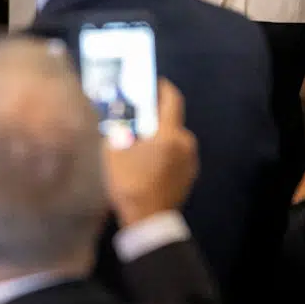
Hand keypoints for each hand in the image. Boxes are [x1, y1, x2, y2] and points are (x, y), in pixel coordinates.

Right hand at [103, 80, 198, 225]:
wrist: (147, 221)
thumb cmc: (130, 183)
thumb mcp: (114, 152)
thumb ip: (119, 128)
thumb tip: (118, 114)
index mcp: (170, 134)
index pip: (172, 99)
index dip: (162, 87)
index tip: (152, 82)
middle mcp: (186, 143)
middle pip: (171, 120)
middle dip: (155, 116)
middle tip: (136, 118)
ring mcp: (191, 159)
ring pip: (174, 138)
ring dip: (160, 135)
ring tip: (139, 143)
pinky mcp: (190, 173)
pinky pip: (177, 153)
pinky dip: (165, 151)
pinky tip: (149, 161)